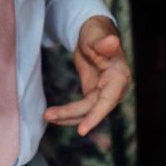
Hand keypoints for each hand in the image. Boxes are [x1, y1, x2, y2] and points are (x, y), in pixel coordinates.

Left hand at [45, 16, 129, 135]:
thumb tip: (113, 41)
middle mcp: (114, 89)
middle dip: (71, 114)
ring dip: (66, 116)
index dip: (95, 116)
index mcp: (119, 77)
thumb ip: (103, 43)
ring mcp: (104, 93)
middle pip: (92, 108)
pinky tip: (52, 115)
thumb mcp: (96, 36)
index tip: (82, 131)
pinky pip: (81, 109)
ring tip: (46, 116)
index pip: (108, 101)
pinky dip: (67, 113)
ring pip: (85, 111)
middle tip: (47, 115)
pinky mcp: (94, 95)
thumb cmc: (96, 33)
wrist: (93, 35)